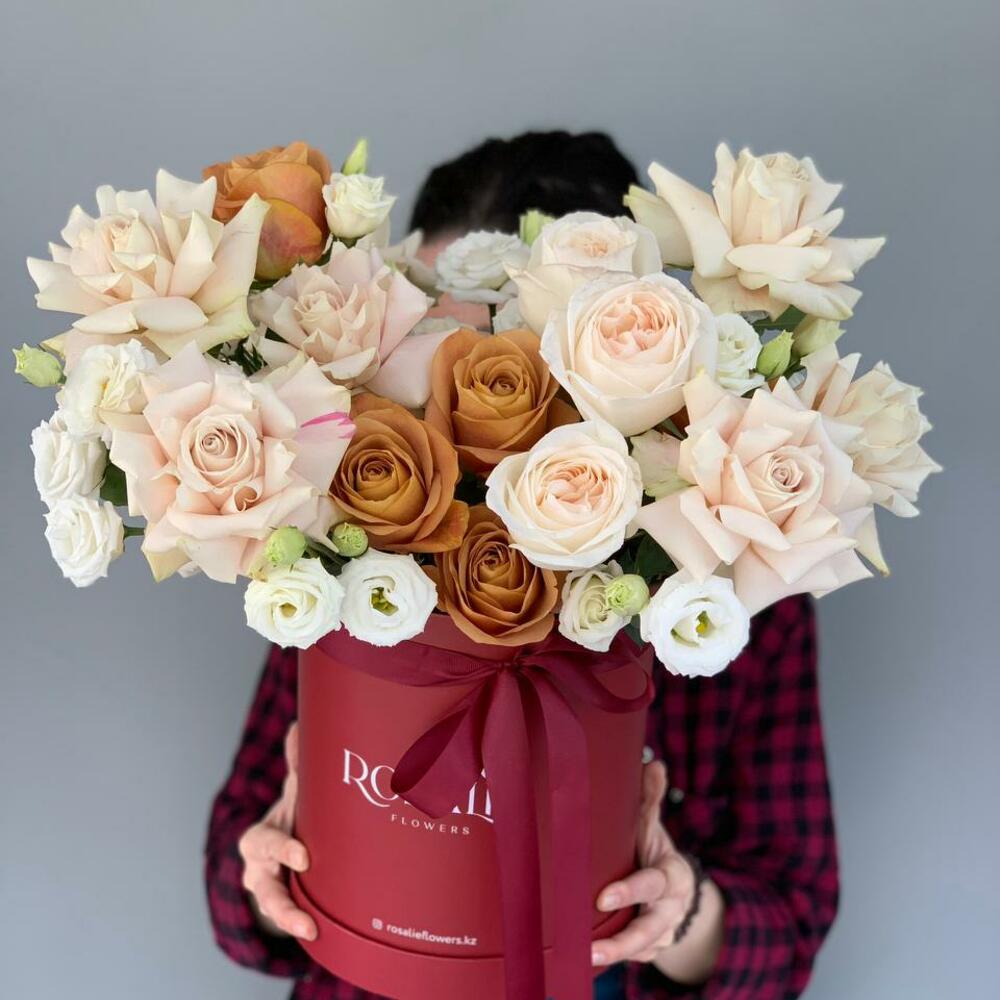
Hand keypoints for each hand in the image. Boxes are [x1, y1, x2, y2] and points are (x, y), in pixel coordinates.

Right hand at [238, 722, 316, 940]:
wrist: (282, 857)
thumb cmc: (293, 818)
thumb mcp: (295, 795)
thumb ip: (298, 766)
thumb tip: (301, 724)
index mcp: (261, 838)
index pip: (264, 843)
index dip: (281, 849)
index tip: (302, 856)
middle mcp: (259, 869)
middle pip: (264, 887)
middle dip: (280, 896)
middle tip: (303, 906)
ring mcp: (269, 893)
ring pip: (273, 910)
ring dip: (290, 920)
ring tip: (309, 930)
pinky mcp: (284, 911)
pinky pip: (288, 921)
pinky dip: (300, 927)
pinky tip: (319, 934)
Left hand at [591, 761, 696, 965]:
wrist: (679, 893)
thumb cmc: (655, 854)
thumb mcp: (654, 828)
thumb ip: (651, 800)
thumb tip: (653, 763)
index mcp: (673, 875)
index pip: (654, 884)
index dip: (631, 892)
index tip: (603, 898)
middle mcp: (671, 910)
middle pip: (650, 929)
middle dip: (622, 941)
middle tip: (590, 948)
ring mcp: (663, 935)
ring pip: (640, 950)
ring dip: (614, 957)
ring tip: (583, 960)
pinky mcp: (651, 952)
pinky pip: (633, 959)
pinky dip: (613, 962)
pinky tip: (583, 964)